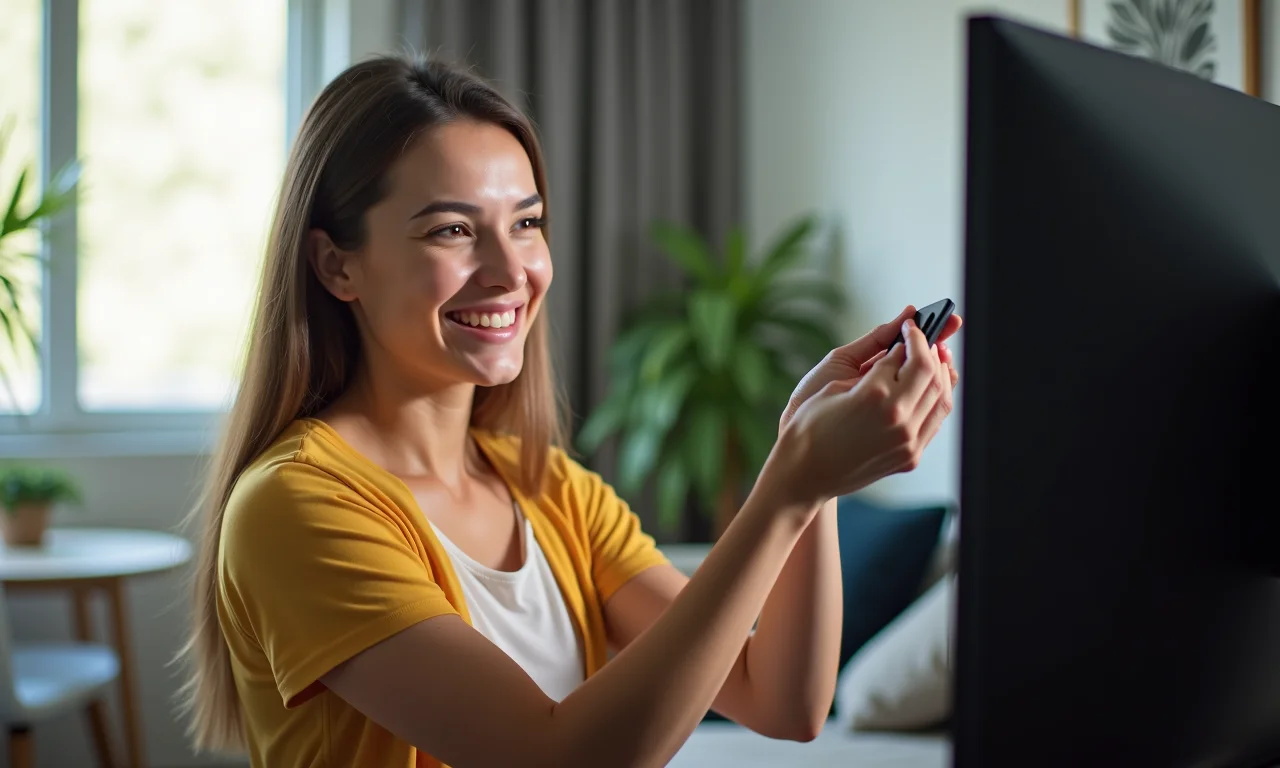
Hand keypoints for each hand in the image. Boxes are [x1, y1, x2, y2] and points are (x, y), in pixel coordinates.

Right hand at [764, 318, 958, 507]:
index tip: (909, 325)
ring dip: (941, 373)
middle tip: (924, 337)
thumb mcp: (835, 385)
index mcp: (873, 393)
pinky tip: (928, 387)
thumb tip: (899, 348)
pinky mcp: (910, 457)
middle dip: (930, 349)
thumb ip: (873, 366)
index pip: (906, 354)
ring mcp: (907, 440)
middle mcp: (896, 417)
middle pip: (930, 372)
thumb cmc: (810, 426)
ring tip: (932, 359)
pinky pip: (935, 422)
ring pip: (941, 397)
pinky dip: (937, 399)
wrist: (804, 474)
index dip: (910, 335)